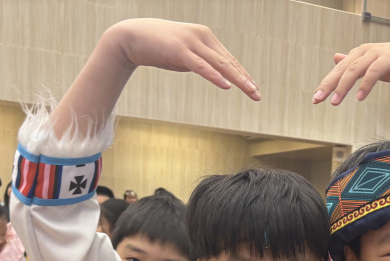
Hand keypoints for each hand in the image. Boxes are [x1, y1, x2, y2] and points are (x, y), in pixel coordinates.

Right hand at [108, 19, 259, 99]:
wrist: (132, 37)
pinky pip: (201, 66)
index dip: (242, 74)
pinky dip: (214, 76)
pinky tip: (226, 86)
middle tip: (258, 95)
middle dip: (245, 79)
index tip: (253, 87)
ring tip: (250, 91)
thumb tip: (214, 74)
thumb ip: (200, 62)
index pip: (228, 58)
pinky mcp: (180, 51)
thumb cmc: (158, 47)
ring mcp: (191, 43)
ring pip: (220, 64)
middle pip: (228, 62)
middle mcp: (202, 37)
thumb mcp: (184, 55)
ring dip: (237, 79)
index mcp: (205, 37)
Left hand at [314, 41, 389, 104]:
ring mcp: (376, 54)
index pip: (338, 71)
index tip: (315, 98)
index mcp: (357, 55)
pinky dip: (366, 84)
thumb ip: (353, 63)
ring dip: (343, 87)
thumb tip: (336, 58)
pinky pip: (374, 72)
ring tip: (335, 102)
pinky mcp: (389, 59)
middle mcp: (364, 52)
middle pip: (342, 70)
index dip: (326, 84)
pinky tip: (360, 97)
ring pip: (355, 71)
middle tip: (318, 99)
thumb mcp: (370, 63)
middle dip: (329, 85)